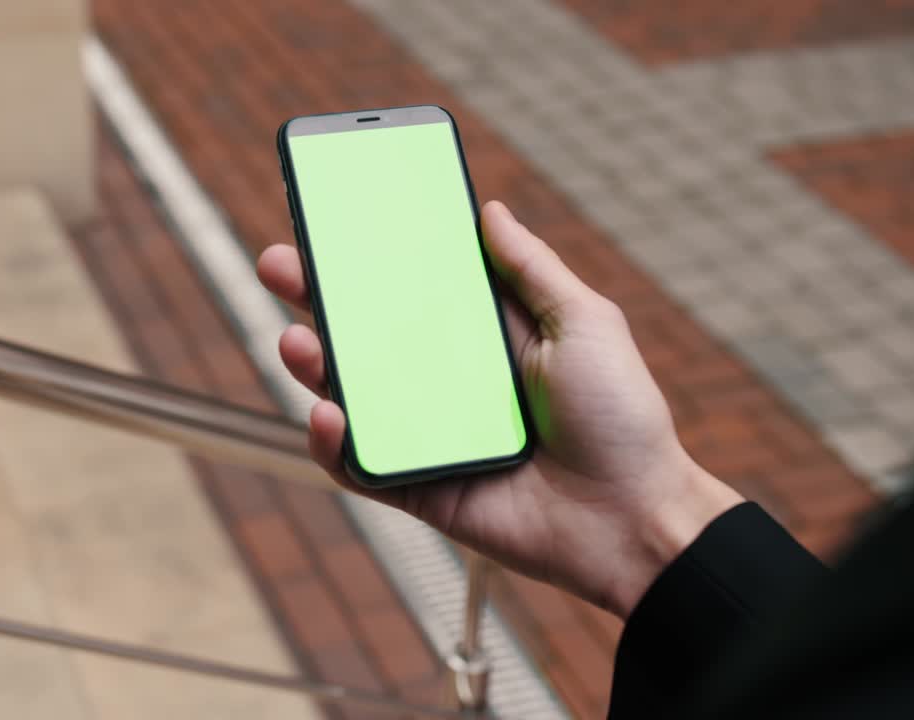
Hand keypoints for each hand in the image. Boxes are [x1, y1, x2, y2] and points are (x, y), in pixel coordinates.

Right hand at [257, 201, 741, 617]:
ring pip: (351, 394)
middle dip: (318, 298)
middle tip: (280, 264)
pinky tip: (328, 415)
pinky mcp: (418, 486)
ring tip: (296, 341)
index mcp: (483, 335)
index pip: (413, 287)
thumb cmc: (620, 416)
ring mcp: (428, 432)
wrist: (633, 518)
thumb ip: (532, 268)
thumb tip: (490, 210)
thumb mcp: (584, 322)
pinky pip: (360, 463)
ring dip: (313, 365)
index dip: (372, 255)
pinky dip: (333, 443)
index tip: (333, 218)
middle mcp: (447, 379)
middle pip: (367, 333)